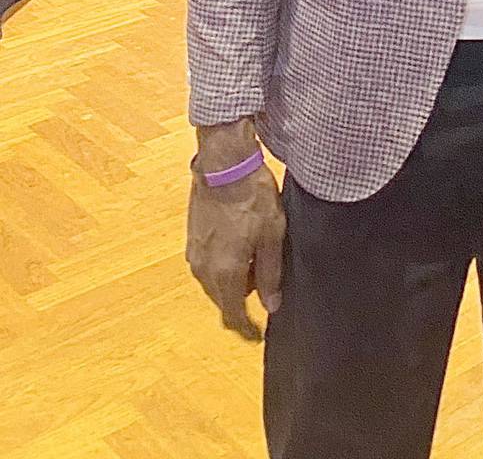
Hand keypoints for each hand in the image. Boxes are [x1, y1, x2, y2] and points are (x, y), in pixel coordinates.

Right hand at [186, 143, 285, 338]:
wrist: (224, 165)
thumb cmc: (252, 197)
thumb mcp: (272, 234)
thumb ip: (271, 273)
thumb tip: (271, 306)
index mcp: (225, 273)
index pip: (232, 315)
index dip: (245, 329)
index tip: (256, 336)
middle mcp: (204, 270)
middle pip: (222, 300)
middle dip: (242, 299)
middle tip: (264, 278)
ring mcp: (194, 255)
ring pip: (214, 283)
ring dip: (232, 281)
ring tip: (254, 255)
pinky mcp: (191, 240)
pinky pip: (207, 267)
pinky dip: (223, 266)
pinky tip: (239, 245)